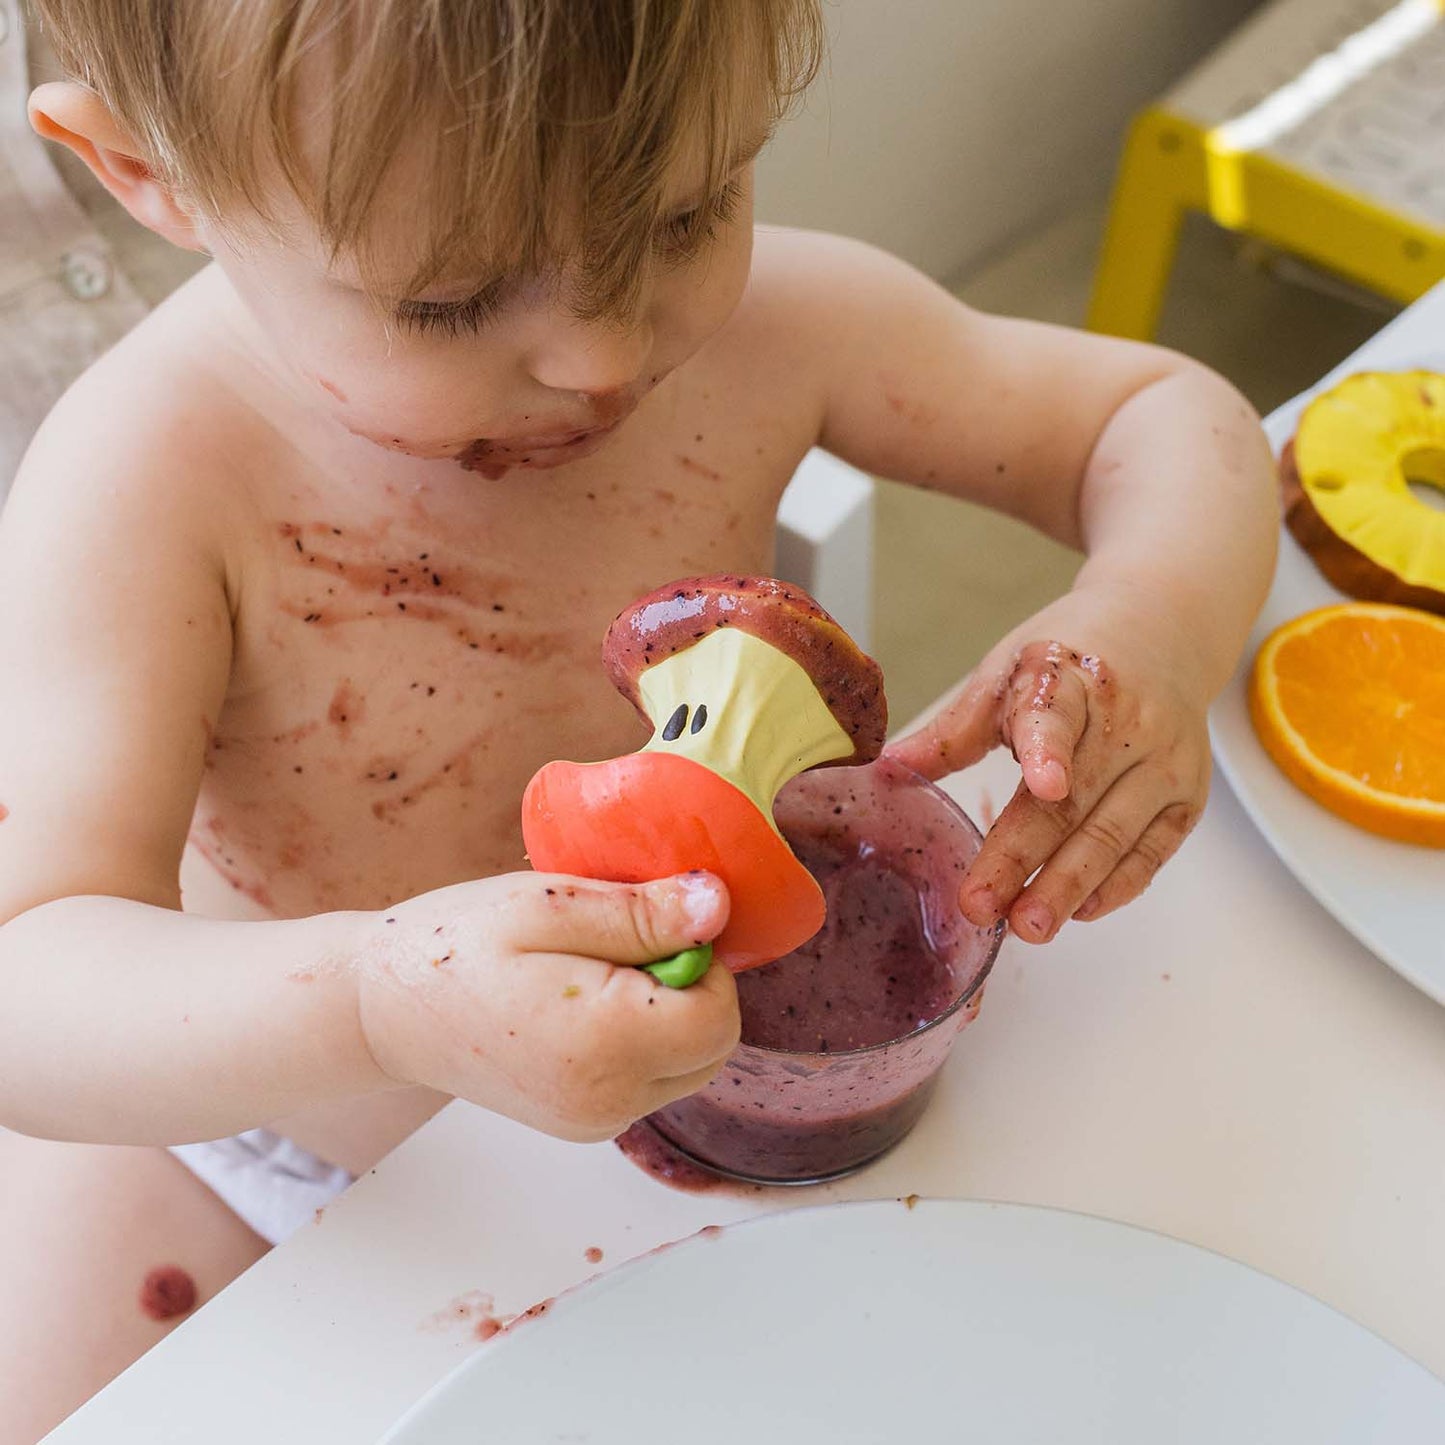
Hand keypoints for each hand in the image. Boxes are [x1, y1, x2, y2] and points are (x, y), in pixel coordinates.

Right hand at [355, 871, 739, 1141]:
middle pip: (714, 1046)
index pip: (720, 1014)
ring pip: (688, 1063)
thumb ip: (642, 913)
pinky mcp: (585, 1124)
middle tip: (618, 944)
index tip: (647, 924)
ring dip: (668, 1012)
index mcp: (604, 1045)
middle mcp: (609, 1101)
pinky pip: (652, 1078)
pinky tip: (584, 1001)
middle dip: (691, 987)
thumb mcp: (549, 905)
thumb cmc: (458, 944)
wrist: (382, 1009)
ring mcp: (596, 1122)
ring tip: (593, 971)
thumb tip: (719, 906)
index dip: (701, 958)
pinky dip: (642, 1037)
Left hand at [886, 599, 1209, 943]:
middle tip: (981, 906)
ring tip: (1028, 926)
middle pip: (1073, 800)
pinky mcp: (1188, 795)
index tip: (1041, 784)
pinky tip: (1080, 911)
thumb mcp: (1006, 673)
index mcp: (1070, 679)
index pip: (1058, 717)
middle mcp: (1128, 722)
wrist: (1161, 632)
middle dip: (1024, 859)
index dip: (1048, 751)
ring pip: (1114, 836)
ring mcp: (1165, 762)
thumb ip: (955, 729)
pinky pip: (1153, 852)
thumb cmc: (1069, 660)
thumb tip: (889, 769)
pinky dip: (1116, 887)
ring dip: (1069, 888)